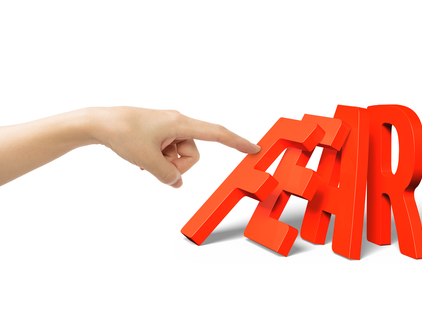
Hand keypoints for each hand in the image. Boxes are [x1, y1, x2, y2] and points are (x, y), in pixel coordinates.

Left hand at [89, 107, 259, 187]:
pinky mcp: (159, 133)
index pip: (217, 134)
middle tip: (154, 165)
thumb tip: (176, 183)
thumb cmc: (123, 133)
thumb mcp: (148, 160)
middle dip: (177, 165)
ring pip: (179, 155)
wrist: (99, 122)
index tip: (254, 148)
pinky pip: (168, 152)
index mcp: (181, 123)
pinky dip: (158, 159)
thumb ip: (168, 175)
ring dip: (165, 163)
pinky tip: (142, 158)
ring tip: (144, 159)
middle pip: (193, 153)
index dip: (237, 142)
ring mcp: (168, 128)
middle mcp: (178, 123)